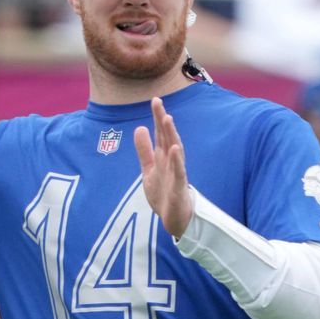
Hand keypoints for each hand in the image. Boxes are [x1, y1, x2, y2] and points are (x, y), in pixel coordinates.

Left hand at [134, 98, 192, 238]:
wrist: (174, 218)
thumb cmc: (164, 193)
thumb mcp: (149, 169)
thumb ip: (144, 150)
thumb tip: (140, 128)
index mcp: (163, 156)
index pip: (160, 134)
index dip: (157, 117)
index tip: (155, 100)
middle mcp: (171, 161)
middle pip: (167, 137)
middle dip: (162, 120)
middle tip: (158, 101)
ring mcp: (176, 173)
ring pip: (175, 150)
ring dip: (171, 134)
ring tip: (167, 118)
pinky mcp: (179, 187)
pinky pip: (179, 171)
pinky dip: (177, 160)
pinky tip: (175, 148)